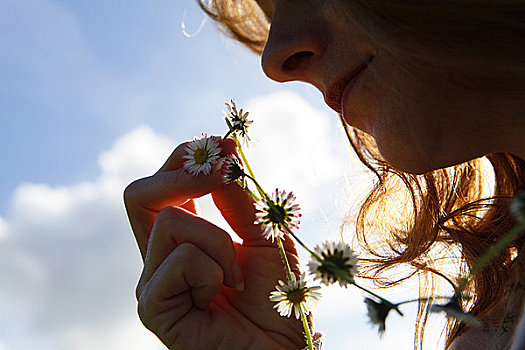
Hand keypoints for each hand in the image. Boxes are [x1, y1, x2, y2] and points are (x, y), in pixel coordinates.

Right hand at [124, 138, 304, 349]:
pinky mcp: (152, 306)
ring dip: (219, 241)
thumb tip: (220, 153)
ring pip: (170, 221)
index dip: (186, 157)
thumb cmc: (274, 296)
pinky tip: (220, 295)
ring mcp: (152, 281)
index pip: (163, 183)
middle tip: (223, 174)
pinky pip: (180, 259)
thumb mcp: (263, 234)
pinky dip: (213, 270)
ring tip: (236, 275)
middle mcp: (160, 255)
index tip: (225, 144)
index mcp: (183, 236)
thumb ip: (239, 198)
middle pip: (139, 194)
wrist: (282, 347)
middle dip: (183, 175)